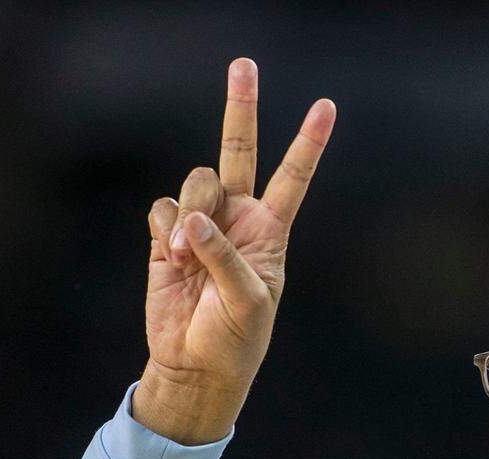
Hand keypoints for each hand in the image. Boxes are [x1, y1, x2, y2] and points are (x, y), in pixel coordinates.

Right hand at [133, 58, 335, 443]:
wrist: (193, 363)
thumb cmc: (235, 339)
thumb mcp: (248, 302)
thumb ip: (224, 257)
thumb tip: (191, 221)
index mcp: (271, 231)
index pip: (294, 178)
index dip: (308, 143)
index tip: (326, 107)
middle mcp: (238, 218)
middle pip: (239, 151)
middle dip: (241, 108)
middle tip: (243, 65)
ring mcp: (202, 224)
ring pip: (195, 182)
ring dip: (190, 212)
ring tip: (184, 254)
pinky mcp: (165, 235)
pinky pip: (162, 206)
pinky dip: (164, 227)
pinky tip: (170, 256)